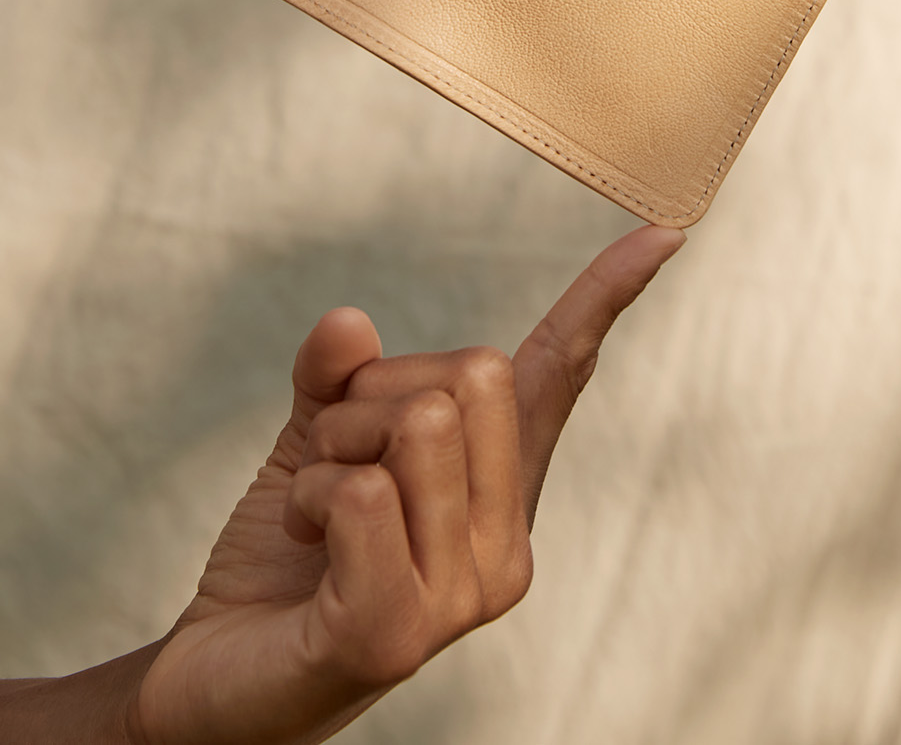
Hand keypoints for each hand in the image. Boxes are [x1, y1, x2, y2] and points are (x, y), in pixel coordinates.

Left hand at [120, 223, 683, 744]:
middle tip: (336, 463)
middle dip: (375, 394)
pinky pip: (365, 493)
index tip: (664, 231)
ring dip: (332, 448)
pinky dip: (311, 497)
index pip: (561, 372)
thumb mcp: (316, 443)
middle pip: (474, 372)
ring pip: (420, 423)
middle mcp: (507, 543)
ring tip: (318, 513)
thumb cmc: (290, 558)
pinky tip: (308, 548)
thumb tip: (351, 323)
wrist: (222, 682)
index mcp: (501, 486)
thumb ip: (338, 378)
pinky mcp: (400, 632)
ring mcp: (463, 595)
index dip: (608, 295)